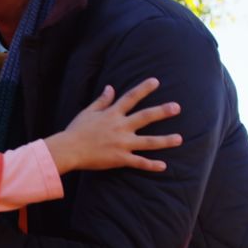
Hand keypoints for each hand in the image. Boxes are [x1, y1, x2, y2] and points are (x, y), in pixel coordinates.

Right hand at [45, 78, 182, 173]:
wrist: (68, 150)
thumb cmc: (76, 131)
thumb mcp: (87, 112)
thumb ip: (101, 101)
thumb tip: (110, 87)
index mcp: (112, 114)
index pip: (130, 98)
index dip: (143, 88)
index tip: (156, 81)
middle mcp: (120, 127)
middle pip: (145, 117)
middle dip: (162, 112)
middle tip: (177, 107)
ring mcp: (121, 143)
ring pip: (148, 142)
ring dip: (164, 140)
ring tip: (179, 139)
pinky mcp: (120, 158)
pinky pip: (138, 162)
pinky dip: (151, 165)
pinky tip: (163, 166)